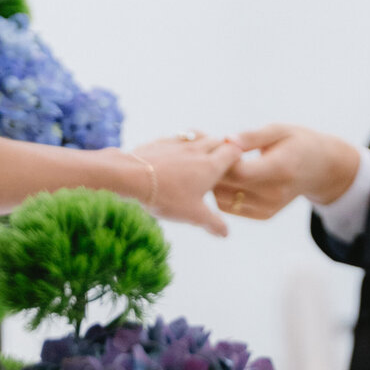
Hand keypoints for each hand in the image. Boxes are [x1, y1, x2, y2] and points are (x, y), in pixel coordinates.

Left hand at [128, 133, 243, 236]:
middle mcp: (197, 150)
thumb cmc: (167, 195)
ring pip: (198, 136)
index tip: (239, 163)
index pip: (233, 152)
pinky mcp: (159, 142)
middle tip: (224, 158)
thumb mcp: (193, 215)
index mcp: (211, 166)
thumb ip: (213, 223)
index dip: (239, 156)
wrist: (130, 175)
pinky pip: (177, 138)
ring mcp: (177, 143)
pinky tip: (175, 152)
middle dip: (223, 147)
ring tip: (203, 150)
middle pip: (217, 140)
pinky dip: (182, 143)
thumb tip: (226, 233)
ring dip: (204, 141)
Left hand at [215, 124, 359, 220]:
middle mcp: (275, 193)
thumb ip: (252, 137)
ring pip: (223, 200)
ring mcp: (269, 208)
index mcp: (280, 169)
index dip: (220, 159)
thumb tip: (226, 140)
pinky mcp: (263, 215)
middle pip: (228, 186)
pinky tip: (220, 175)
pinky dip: (219, 192)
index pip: (239, 171)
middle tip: (201, 150)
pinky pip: (229, 206)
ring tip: (209, 163)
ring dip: (211, 182)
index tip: (211, 143)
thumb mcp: (279, 130)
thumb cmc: (297, 142)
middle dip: (210, 169)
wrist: (320, 168)